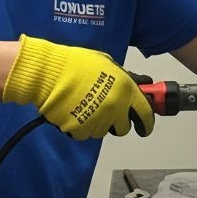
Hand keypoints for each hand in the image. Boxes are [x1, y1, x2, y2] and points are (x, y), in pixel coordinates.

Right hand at [1, 35, 154, 139]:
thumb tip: (143, 83)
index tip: (144, 127)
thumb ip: (127, 78)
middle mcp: (115, 108)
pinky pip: (86, 133)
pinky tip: (74, 111)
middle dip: (118, 122)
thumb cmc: (77, 64)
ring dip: (98, 123)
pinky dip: (81, 126)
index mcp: (126, 90)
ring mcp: (98, 121)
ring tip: (85, 105)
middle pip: (124, 128)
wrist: (50, 73)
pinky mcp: (81, 130)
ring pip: (104, 131)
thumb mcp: (109, 64)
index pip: (146, 115)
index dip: (146, 123)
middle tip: (107, 112)